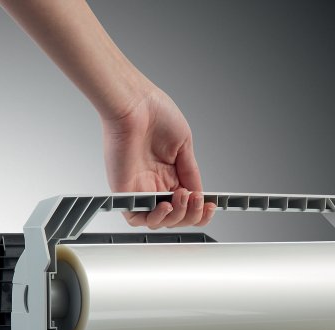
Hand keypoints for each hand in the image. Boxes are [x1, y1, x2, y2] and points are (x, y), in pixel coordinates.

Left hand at [103, 85, 215, 228]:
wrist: (134, 102)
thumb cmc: (154, 112)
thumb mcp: (184, 144)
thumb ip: (192, 172)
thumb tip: (199, 194)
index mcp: (169, 174)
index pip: (186, 205)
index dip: (200, 211)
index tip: (211, 206)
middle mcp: (154, 184)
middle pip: (176, 217)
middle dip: (192, 214)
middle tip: (196, 199)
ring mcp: (139, 188)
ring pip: (160, 222)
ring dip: (177, 216)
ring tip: (183, 197)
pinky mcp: (124, 191)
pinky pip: (137, 218)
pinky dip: (154, 219)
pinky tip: (166, 206)